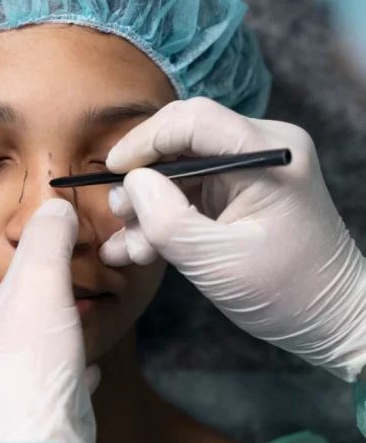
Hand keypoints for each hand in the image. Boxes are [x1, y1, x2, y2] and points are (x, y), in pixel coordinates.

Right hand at [99, 97, 365, 382]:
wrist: (330, 321)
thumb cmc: (287, 294)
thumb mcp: (218, 263)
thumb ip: (169, 221)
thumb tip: (131, 183)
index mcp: (270, 154)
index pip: (194, 120)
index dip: (145, 140)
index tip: (113, 172)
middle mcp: (262, 149)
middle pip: (182, 140)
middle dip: (143, 178)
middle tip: (118, 215)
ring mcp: (251, 170)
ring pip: (179, 168)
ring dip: (148, 205)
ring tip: (126, 246)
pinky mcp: (240, 192)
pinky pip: (190, 190)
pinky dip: (163, 216)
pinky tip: (137, 247)